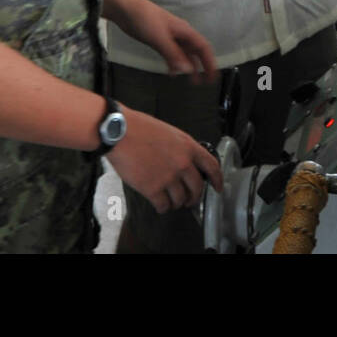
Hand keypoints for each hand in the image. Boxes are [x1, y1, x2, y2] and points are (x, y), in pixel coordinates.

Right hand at [108, 107, 223, 212]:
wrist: (119, 133)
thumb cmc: (139, 128)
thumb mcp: (169, 132)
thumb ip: (180, 147)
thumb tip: (185, 161)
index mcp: (188, 146)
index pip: (211, 166)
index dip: (217, 179)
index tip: (218, 187)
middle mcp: (182, 163)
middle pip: (197, 188)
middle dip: (195, 197)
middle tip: (190, 200)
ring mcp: (168, 177)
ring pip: (180, 199)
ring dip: (177, 203)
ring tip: (172, 202)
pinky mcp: (152, 189)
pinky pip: (163, 205)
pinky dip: (163, 208)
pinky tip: (160, 206)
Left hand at [121, 0, 217, 83]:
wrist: (126, 8)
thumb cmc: (144, 18)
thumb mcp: (159, 38)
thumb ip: (173, 54)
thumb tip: (187, 70)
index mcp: (184, 31)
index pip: (203, 47)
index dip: (210, 62)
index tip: (213, 76)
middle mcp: (180, 34)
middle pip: (196, 51)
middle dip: (202, 66)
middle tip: (206, 82)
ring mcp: (170, 36)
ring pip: (184, 53)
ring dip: (189, 66)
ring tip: (192, 81)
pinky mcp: (159, 39)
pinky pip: (172, 53)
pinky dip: (174, 63)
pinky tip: (172, 72)